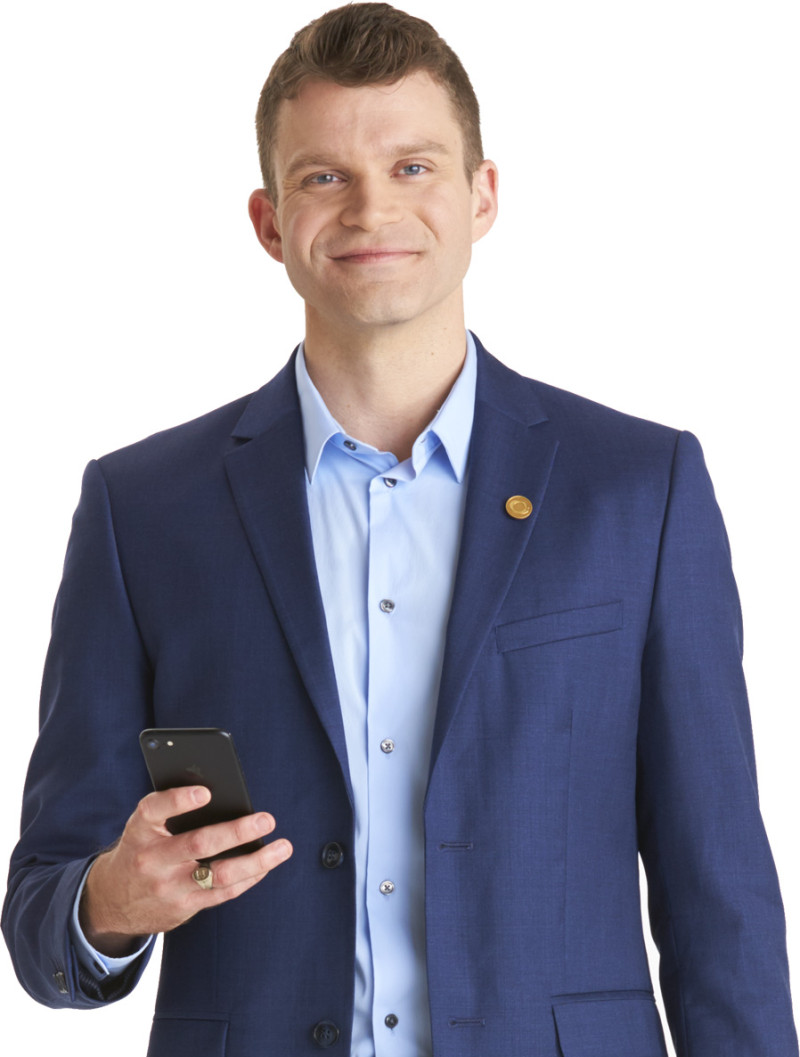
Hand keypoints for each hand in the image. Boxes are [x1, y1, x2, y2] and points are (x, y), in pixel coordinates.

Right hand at [79, 785, 292, 956]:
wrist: (111, 900)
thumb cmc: (141, 847)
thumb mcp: (144, 827)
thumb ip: (172, 811)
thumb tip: (223, 794)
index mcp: (139, 831)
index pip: (154, 810)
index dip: (179, 800)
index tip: (206, 791)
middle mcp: (152, 860)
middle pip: (198, 844)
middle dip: (236, 832)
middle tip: (266, 818)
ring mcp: (169, 887)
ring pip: (218, 875)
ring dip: (256, 861)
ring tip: (282, 847)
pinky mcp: (183, 907)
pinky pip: (222, 893)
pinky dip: (248, 878)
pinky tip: (266, 864)